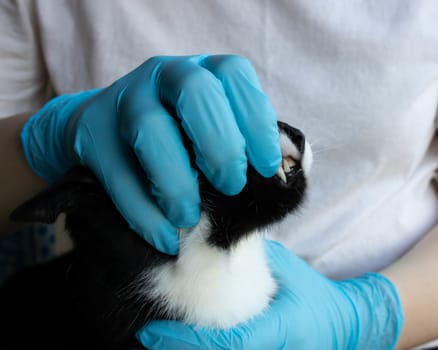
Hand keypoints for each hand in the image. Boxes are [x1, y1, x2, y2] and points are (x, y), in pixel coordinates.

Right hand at [20, 55, 281, 253]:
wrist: (116, 140)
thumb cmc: (186, 144)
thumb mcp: (223, 138)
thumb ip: (255, 151)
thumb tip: (295, 168)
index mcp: (206, 72)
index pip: (234, 76)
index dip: (256, 119)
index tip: (267, 167)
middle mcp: (166, 75)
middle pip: (194, 91)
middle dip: (219, 144)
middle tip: (231, 187)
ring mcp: (125, 98)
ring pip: (149, 128)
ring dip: (175, 181)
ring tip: (189, 218)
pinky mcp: (91, 132)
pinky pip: (116, 171)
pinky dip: (142, 211)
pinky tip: (164, 237)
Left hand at [137, 240, 403, 349]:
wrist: (347, 328)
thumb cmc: (318, 298)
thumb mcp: (289, 271)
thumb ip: (253, 259)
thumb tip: (209, 242)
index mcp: (281, 332)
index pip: (227, 344)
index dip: (185, 341)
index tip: (152, 332)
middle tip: (144, 340)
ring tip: (156, 343)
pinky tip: (182, 346)